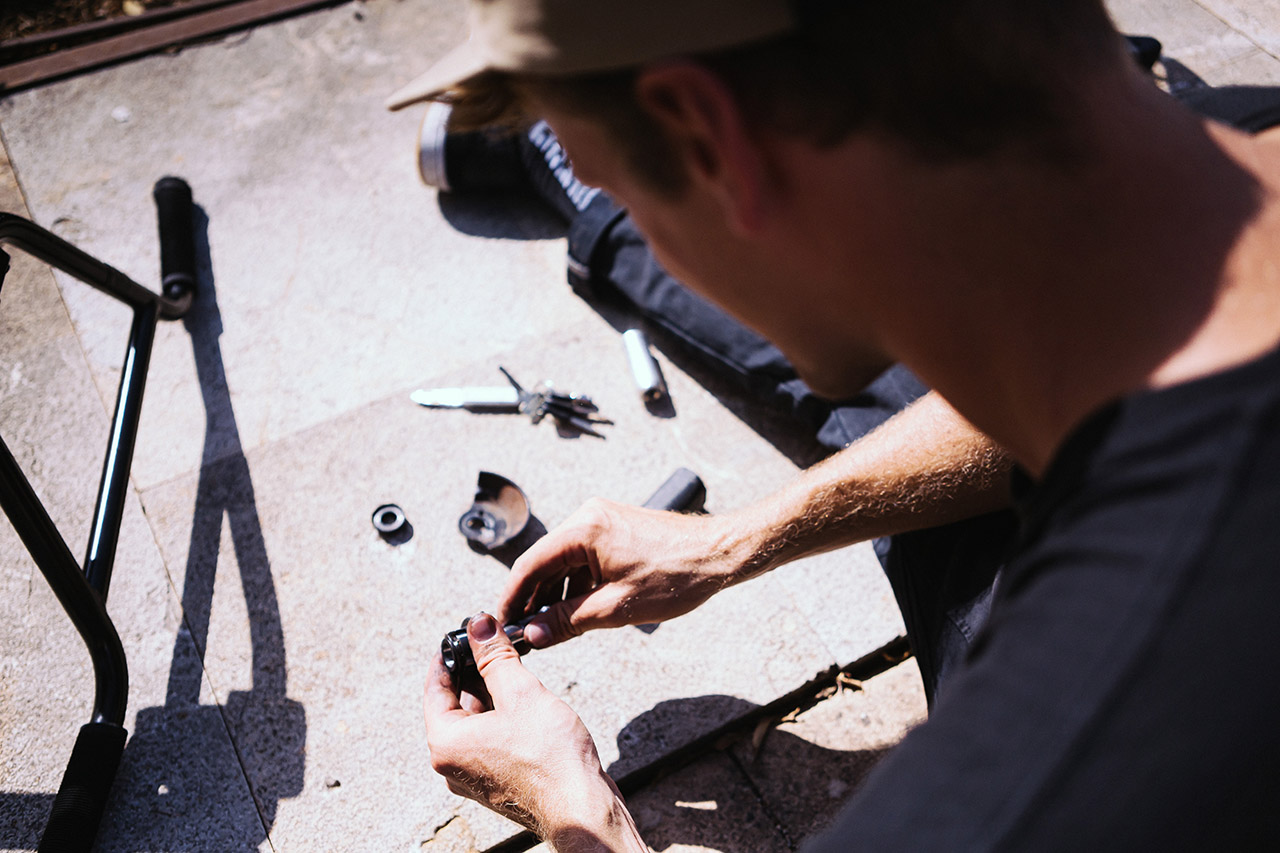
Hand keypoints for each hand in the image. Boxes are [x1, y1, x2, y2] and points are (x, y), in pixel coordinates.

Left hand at [423, 613, 645, 849]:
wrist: (582, 808)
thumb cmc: (550, 759)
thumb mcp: (521, 693)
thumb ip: (495, 657)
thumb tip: (479, 626)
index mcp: (445, 742)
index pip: (435, 686)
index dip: (450, 655)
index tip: (464, 634)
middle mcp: (453, 763)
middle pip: (454, 704)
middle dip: (474, 672)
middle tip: (494, 645)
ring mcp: (475, 775)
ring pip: (474, 722)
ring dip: (491, 694)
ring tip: (514, 670)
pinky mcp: (497, 781)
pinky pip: (490, 739)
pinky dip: (502, 717)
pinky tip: (524, 703)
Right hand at [499, 498, 752, 648]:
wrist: (720, 554)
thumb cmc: (675, 577)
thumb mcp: (615, 607)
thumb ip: (567, 621)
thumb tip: (533, 635)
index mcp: (582, 530)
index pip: (529, 565)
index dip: (511, 598)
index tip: (502, 625)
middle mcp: (587, 517)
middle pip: (544, 563)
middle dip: (533, 600)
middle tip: (525, 634)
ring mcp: (601, 521)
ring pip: (563, 563)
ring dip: (555, 595)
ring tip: (551, 630)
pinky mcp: (614, 529)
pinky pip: (582, 559)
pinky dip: (575, 585)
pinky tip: (577, 612)